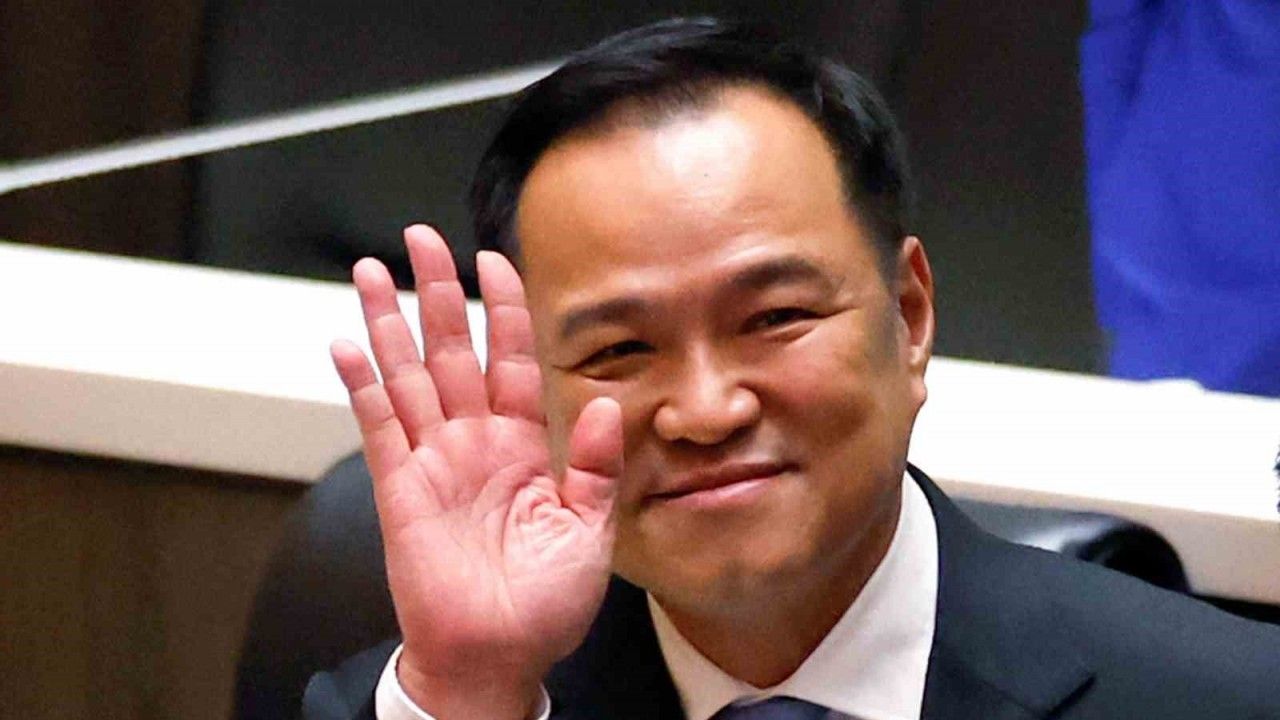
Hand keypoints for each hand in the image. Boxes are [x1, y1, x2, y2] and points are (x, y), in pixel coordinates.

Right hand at [330, 225, 621, 718]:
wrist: (496, 658)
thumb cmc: (544, 606)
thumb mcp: (590, 531)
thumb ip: (598, 466)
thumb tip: (611, 405)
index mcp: (524, 449)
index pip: (513, 361)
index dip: (505, 310)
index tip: (494, 259)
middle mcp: (475, 444)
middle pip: (454, 351)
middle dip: (439, 292)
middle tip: (423, 239)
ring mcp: (433, 461)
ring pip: (408, 374)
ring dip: (389, 322)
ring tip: (373, 269)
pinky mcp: (398, 488)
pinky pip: (376, 425)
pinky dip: (359, 385)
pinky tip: (345, 344)